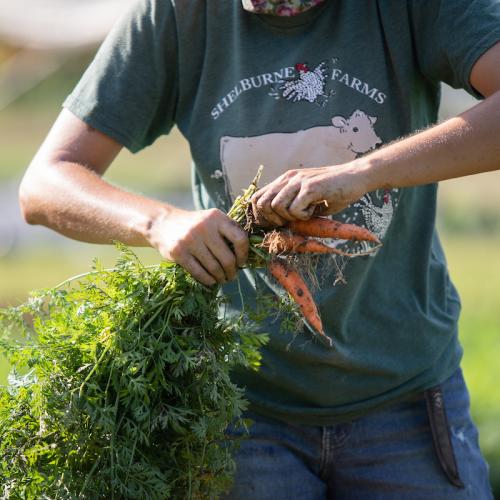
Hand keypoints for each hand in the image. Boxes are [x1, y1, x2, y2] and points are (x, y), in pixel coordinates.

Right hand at [148, 208, 247, 285]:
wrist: (162, 223)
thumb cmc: (195, 224)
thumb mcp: (211, 219)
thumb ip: (228, 230)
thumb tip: (248, 253)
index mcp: (217, 217)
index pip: (240, 239)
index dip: (244, 254)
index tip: (241, 262)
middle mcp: (204, 227)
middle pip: (227, 258)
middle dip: (232, 271)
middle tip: (232, 275)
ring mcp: (190, 240)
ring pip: (214, 268)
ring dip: (221, 277)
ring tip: (222, 279)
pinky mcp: (179, 253)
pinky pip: (199, 273)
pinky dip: (208, 280)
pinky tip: (211, 281)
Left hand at [251, 164, 369, 225]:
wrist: (356, 176)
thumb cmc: (333, 191)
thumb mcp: (306, 197)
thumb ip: (290, 205)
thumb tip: (273, 225)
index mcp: (284, 180)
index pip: (256, 197)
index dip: (260, 215)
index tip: (275, 224)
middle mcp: (288, 178)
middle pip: (262, 203)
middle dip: (273, 219)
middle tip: (290, 221)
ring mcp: (299, 181)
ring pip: (277, 206)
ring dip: (290, 217)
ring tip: (306, 213)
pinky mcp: (311, 187)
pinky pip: (295, 209)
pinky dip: (303, 216)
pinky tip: (314, 210)